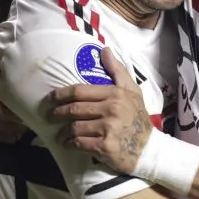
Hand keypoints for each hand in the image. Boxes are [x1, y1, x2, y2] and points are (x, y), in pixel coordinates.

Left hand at [47, 48, 151, 172]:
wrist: (149, 148)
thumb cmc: (138, 117)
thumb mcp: (133, 91)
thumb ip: (117, 70)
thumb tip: (104, 50)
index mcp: (115, 94)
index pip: (80, 91)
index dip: (61, 94)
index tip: (50, 98)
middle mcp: (111, 109)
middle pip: (74, 109)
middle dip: (58, 113)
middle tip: (49, 116)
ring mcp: (108, 128)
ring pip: (74, 127)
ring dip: (63, 132)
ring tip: (59, 134)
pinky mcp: (105, 146)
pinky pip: (79, 143)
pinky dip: (69, 144)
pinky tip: (67, 144)